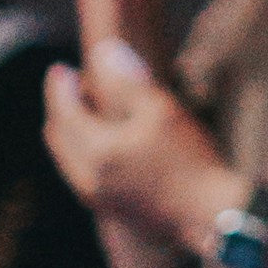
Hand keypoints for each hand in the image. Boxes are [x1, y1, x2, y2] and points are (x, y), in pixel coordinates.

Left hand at [44, 30, 236, 256]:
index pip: (63, 113)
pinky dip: (84, 152)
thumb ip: (127, 82)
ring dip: (72, 132)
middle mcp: (87, 179)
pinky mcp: (112, 210)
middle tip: (73, 85)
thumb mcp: (161, 111)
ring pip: (69, 158)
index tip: (59, 69)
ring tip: (88, 110)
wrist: (209, 216)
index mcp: (95, 152)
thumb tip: (102, 51)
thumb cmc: (189, 159)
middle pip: (59, 138)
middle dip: (62, 109)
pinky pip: (82, 174)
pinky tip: (106, 142)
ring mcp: (98, 198)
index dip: (58, 89)